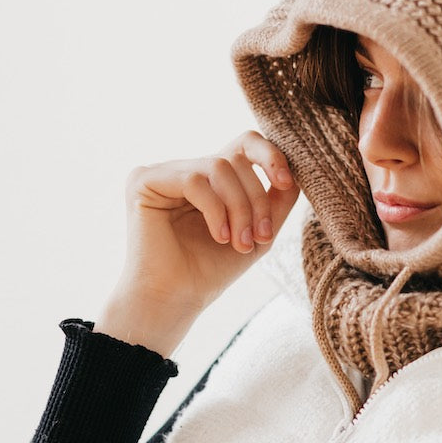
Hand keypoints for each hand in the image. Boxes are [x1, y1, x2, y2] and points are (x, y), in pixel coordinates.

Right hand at [96, 131, 300, 354]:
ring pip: (218, 167)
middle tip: (259, 238)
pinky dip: (214, 210)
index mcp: (214, 177)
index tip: (286, 182)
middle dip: (255, 200)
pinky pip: (193, 180)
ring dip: (239, 207)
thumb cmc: (213, 268)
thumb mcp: (259, 232)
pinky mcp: (144, 180)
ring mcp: (165, 172)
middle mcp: (189, 168)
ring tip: (239, 242)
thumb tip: (297, 173)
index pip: (245, 143)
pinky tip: (219, 236)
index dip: (270, 155)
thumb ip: (278, 200)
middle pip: (235, 159)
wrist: (177, 298)